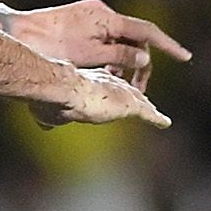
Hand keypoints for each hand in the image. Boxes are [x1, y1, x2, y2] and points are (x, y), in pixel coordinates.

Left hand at [9, 0, 192, 88]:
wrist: (18, 32)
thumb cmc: (52, 45)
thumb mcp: (91, 56)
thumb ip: (121, 57)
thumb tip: (144, 59)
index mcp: (108, 19)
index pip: (148, 32)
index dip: (169, 46)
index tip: (186, 57)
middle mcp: (102, 12)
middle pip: (133, 39)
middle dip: (139, 63)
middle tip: (137, 89)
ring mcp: (90, 14)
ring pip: (118, 41)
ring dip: (122, 62)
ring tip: (112, 83)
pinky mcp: (80, 20)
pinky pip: (104, 38)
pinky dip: (108, 56)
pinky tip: (98, 72)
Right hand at [38, 64, 170, 129]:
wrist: (63, 91)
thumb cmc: (52, 99)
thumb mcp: (49, 111)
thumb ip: (50, 119)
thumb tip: (46, 128)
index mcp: (89, 82)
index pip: (103, 83)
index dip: (109, 87)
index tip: (113, 89)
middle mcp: (107, 85)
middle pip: (123, 89)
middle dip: (130, 94)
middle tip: (138, 98)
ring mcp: (120, 93)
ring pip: (137, 100)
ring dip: (145, 107)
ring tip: (154, 113)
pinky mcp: (129, 105)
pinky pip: (148, 113)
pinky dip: (156, 118)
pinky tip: (164, 122)